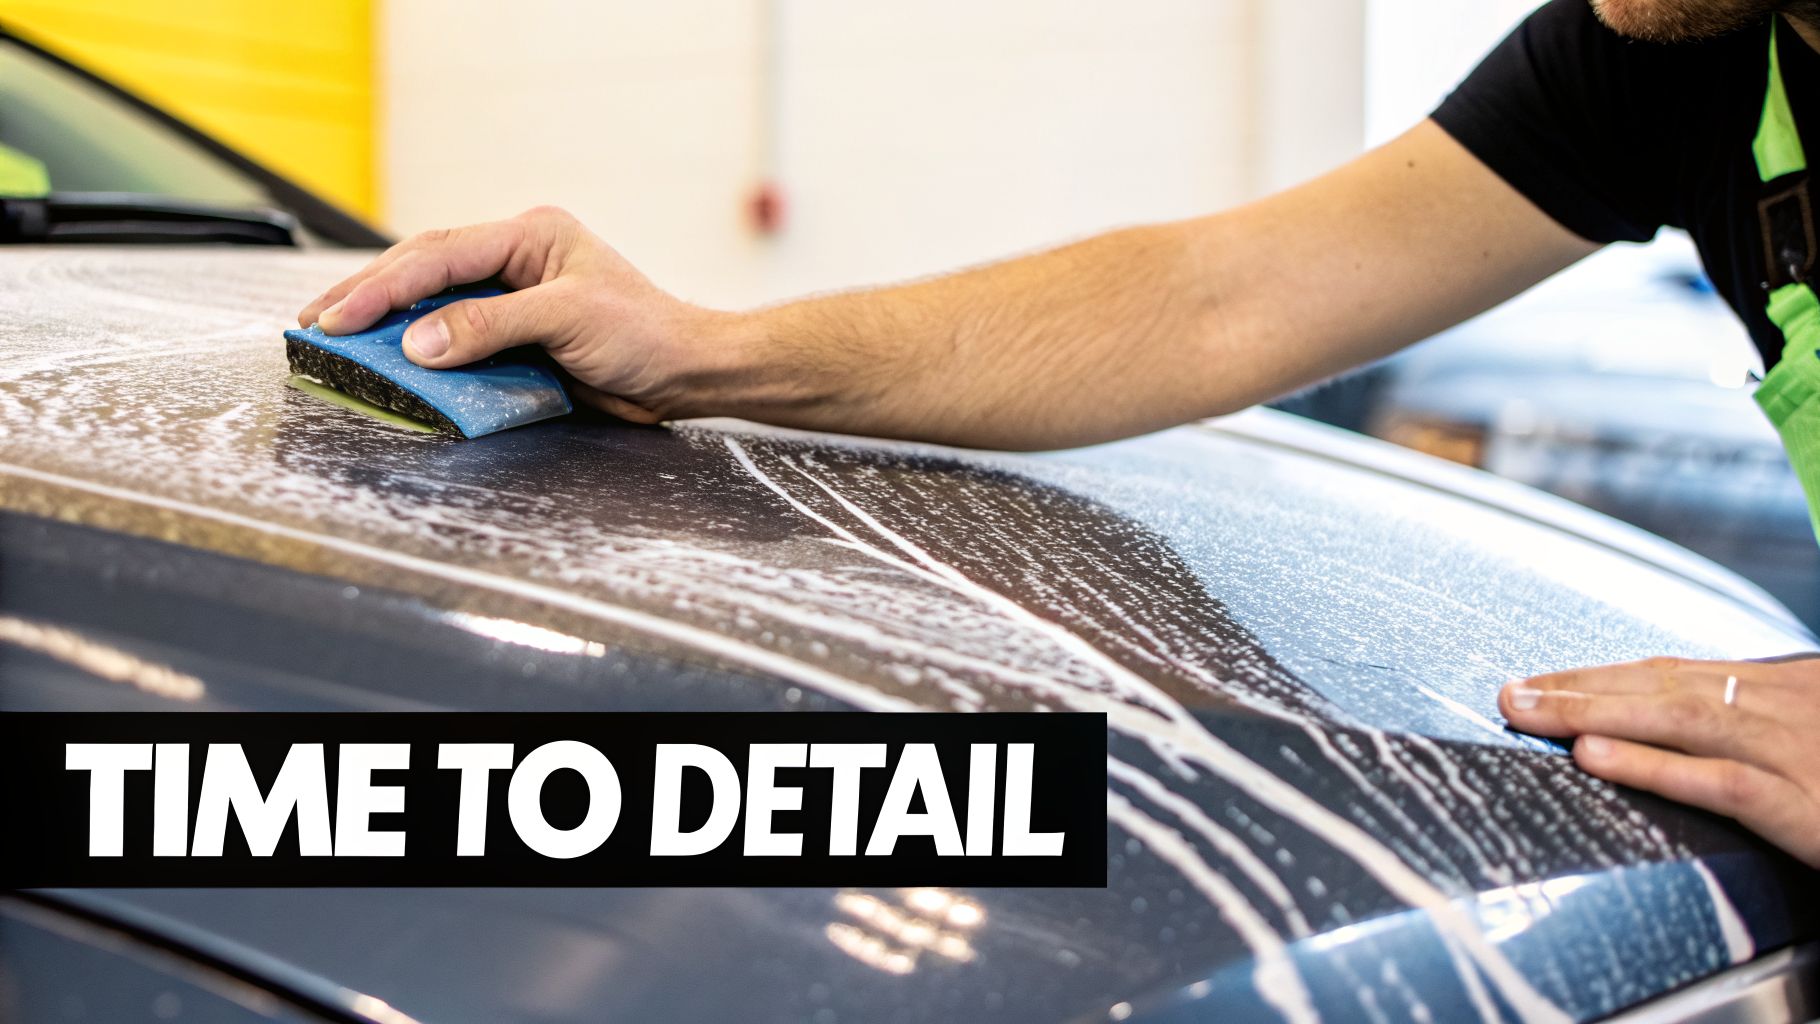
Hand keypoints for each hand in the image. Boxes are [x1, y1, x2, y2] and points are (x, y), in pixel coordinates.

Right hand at [297, 206, 738, 422]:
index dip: (383, 287)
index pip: (438, 254)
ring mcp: (513, 298)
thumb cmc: (645, 334)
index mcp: (529, 235)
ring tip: (332, 340)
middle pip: (423, 269)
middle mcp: (515, 260)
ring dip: (385, 322)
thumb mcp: (567, 320)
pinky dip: (419, 351)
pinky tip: (387, 362)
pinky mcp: (515, 338)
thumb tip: (418, 340)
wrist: (685, 375)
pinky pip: (455, 339)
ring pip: (432, 302)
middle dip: (367, 296)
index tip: (339, 318)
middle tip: (314, 325)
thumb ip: (491, 326)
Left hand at [1500, 655, 1819, 865]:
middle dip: (1581, 689)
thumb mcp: (1812, 738)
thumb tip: (1674, 728)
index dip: (1600, 678)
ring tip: (1528, 714)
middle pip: (1662, 688)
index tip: (1538, 683)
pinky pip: (1720, 782)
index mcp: (1781, 691)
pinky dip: (1654, 766)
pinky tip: (1594, 759)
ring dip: (1595, 712)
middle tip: (1511, 694)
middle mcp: (1781, 710)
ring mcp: (1791, 753)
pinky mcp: (1806, 806)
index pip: (1672, 675)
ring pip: (1679, 720)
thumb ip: (1753, 726)